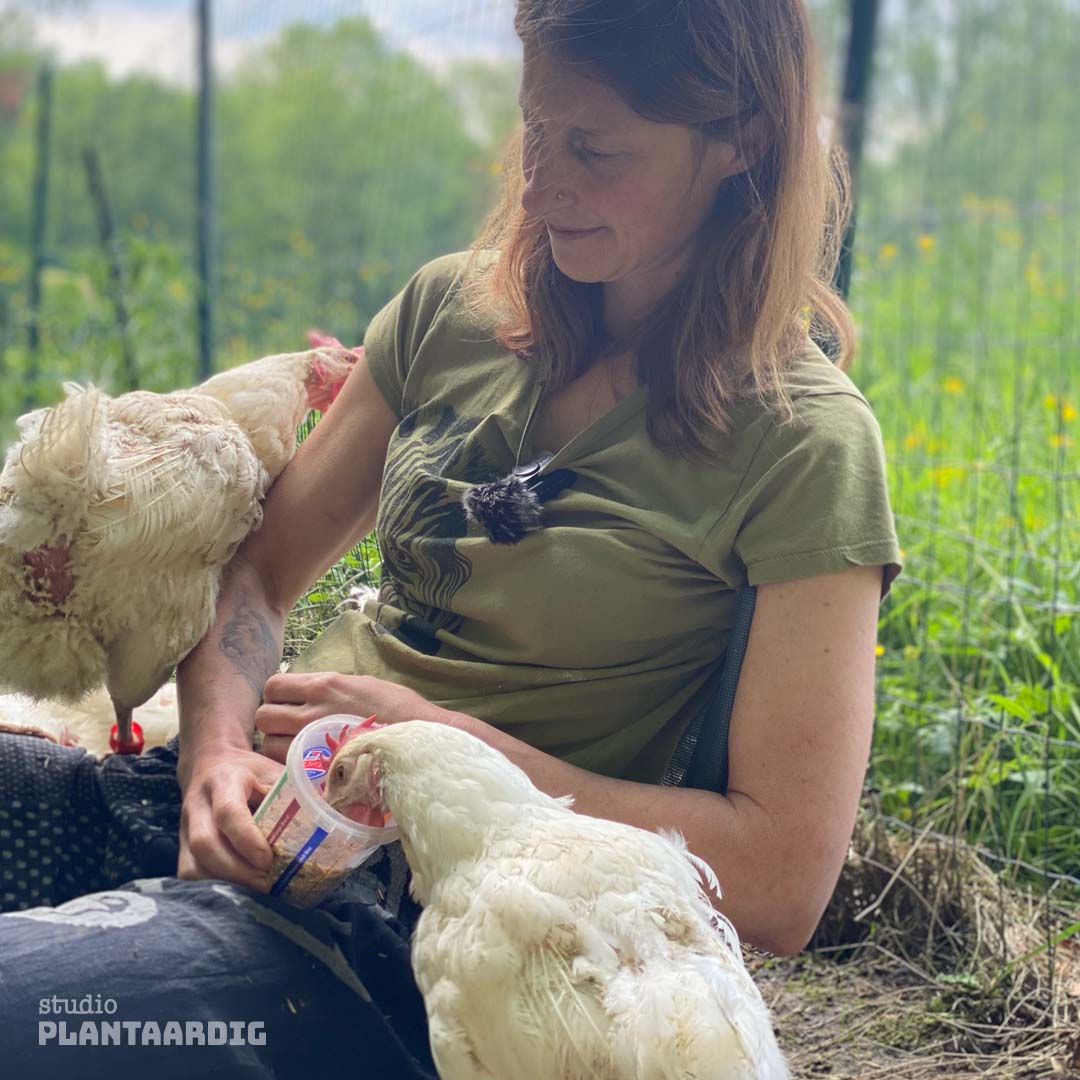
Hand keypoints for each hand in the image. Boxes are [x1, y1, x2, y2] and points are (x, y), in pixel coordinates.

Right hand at [177, 743, 282, 889]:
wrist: (210, 764)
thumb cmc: (249, 772)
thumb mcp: (272, 771)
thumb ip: (294, 791)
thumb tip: (330, 816)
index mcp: (224, 781)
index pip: (229, 812)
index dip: (247, 839)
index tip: (268, 859)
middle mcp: (198, 804)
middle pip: (205, 843)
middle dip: (236, 870)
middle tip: (266, 883)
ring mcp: (185, 827)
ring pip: (192, 863)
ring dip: (224, 883)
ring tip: (255, 892)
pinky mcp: (182, 845)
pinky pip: (188, 873)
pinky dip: (212, 887)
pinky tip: (237, 892)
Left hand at [255, 671, 457, 764]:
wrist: (422, 738)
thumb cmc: (399, 710)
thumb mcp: (362, 685)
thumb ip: (330, 690)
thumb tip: (309, 696)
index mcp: (324, 684)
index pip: (273, 685)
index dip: (275, 698)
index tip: (287, 707)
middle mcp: (313, 710)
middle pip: (263, 716)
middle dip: (272, 725)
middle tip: (289, 732)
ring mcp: (315, 741)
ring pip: (270, 745)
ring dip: (279, 749)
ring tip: (300, 753)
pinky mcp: (320, 768)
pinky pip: (287, 768)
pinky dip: (291, 769)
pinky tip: (309, 769)